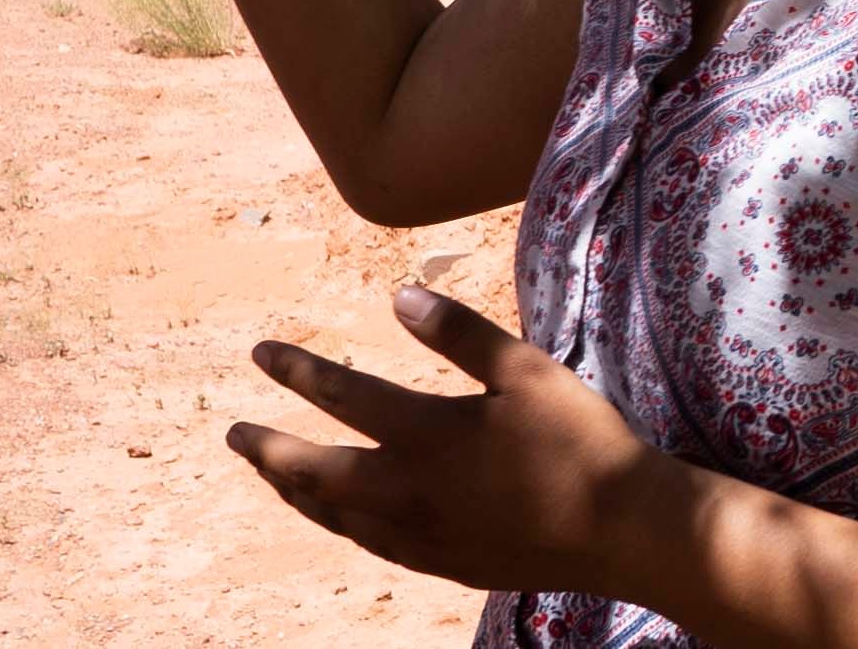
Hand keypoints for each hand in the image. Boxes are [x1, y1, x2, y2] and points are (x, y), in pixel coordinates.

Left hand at [226, 287, 661, 595]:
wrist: (624, 531)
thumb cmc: (580, 438)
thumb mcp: (524, 368)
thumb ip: (457, 331)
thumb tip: (396, 293)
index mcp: (427, 435)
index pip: (342, 397)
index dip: (296, 372)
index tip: (259, 352)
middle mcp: (411, 491)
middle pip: (317, 471)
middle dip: (270, 451)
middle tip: (233, 435)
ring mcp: (425, 535)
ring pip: (337, 515)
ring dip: (296, 491)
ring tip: (271, 474)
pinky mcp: (446, 563)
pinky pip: (372, 545)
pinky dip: (340, 525)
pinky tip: (340, 518)